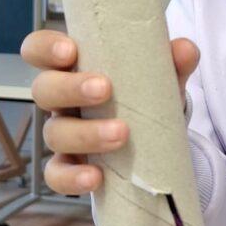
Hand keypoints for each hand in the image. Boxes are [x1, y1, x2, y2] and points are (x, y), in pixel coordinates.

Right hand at [20, 28, 199, 196]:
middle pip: (43, 90)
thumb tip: (186, 49)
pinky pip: (57, 174)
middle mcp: (61, 99)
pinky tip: (95, 177)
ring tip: (120, 135)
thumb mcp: (160, 76)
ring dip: (85, 134)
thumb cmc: (144, 94)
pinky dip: (72, 177)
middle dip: (70, 88)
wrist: (154, 137)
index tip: (71, 50)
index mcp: (73, 67)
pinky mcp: (70, 166)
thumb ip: (173, 62)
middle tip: (104, 89)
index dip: (46, 48)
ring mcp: (63, 133)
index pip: (40, 49)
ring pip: (54, 133)